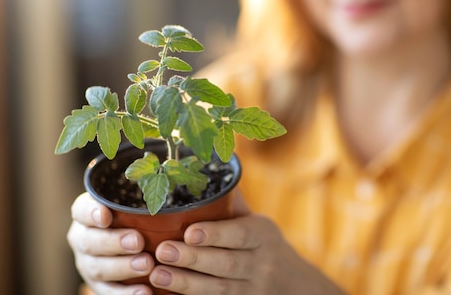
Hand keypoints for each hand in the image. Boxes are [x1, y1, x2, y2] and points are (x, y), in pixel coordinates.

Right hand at [67, 193, 155, 294]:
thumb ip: (141, 196)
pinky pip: (108, 293)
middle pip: (90, 241)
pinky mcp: (98, 286)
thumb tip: (169, 176)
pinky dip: (125, 294)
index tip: (106, 215)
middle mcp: (83, 239)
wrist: (128, 248)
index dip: (91, 213)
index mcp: (86, 215)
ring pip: (98, 268)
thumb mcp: (133, 203)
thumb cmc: (135, 217)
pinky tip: (144, 293)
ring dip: (123, 268)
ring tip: (147, 265)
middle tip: (138, 242)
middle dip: (114, 242)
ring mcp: (88, 264)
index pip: (82, 210)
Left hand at [149, 192, 344, 294]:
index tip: (189, 232)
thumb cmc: (264, 245)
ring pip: (218, 288)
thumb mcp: (258, 222)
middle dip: (193, 258)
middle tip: (163, 250)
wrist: (293, 284)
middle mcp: (260, 264)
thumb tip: (211, 168)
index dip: (214, 235)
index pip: (239, 235)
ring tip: (157, 274)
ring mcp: (251, 290)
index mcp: (262, 236)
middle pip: (226, 264)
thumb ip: (234, 203)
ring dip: (185, 282)